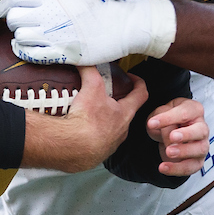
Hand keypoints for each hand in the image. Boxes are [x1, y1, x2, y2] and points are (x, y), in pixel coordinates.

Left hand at [0, 0, 175, 64]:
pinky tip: (25, 47)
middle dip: (12, 19)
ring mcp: (54, 37)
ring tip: (26, 34)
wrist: (123, 25)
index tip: (1, 9)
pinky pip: (31, 55)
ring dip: (19, 35)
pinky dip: (23, 51)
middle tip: (19, 22)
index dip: (3, 4)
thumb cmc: (102, 2)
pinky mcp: (61, 54)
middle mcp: (49, 16)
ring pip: (19, 37)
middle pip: (13, 18)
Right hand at [22, 66, 148, 171]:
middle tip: (103, 94)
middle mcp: (121, 131)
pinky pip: (95, 143)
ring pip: (110, 130)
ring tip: (87, 113)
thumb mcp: (91, 88)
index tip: (132, 78)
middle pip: (124, 113)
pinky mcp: (95, 155)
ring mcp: (109, 145)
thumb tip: (85, 58)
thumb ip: (90, 70)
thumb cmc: (87, 120)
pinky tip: (77, 130)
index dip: (138, 83)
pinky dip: (88, 136)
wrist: (72, 148)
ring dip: (102, 121)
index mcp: (125, 113)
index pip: (141, 95)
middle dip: (115, 103)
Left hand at [146, 98, 208, 177]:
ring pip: (200, 149)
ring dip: (184, 152)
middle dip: (187, 134)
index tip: (151, 123)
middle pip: (201, 131)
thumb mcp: (160, 113)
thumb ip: (164, 121)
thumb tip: (169, 138)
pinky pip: (191, 167)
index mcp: (194, 110)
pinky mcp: (197, 160)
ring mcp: (202, 144)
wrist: (166, 132)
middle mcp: (202, 127)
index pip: (185, 113)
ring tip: (168, 152)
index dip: (168, 118)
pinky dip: (177, 169)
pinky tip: (163, 167)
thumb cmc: (166, 119)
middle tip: (172, 137)